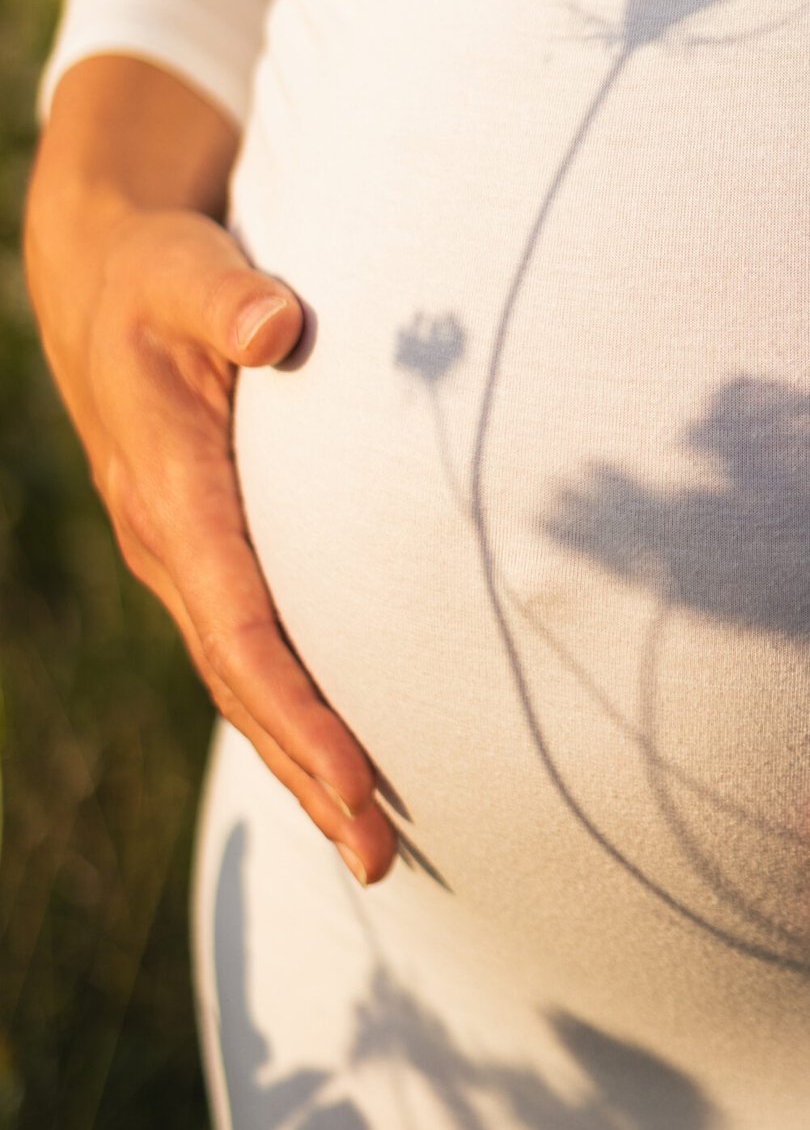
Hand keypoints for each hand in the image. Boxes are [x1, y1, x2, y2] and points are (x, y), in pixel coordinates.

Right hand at [25, 188, 396, 886]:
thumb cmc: (163, 275)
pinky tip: (346, 752)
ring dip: (305, 758)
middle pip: (244, 681)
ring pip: (246, 677)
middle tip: (381, 859)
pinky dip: (295, 708)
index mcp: (170, 490)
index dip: (298, 709)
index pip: (240, 625)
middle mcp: (169, 541)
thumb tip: (278, 323)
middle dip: (308, 772)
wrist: (107, 283)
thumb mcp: (188, 270)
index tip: (357, 781)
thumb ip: (229, 297)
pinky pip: (252, 645)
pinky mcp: (209, 548)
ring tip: (377, 843)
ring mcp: (184, 555)